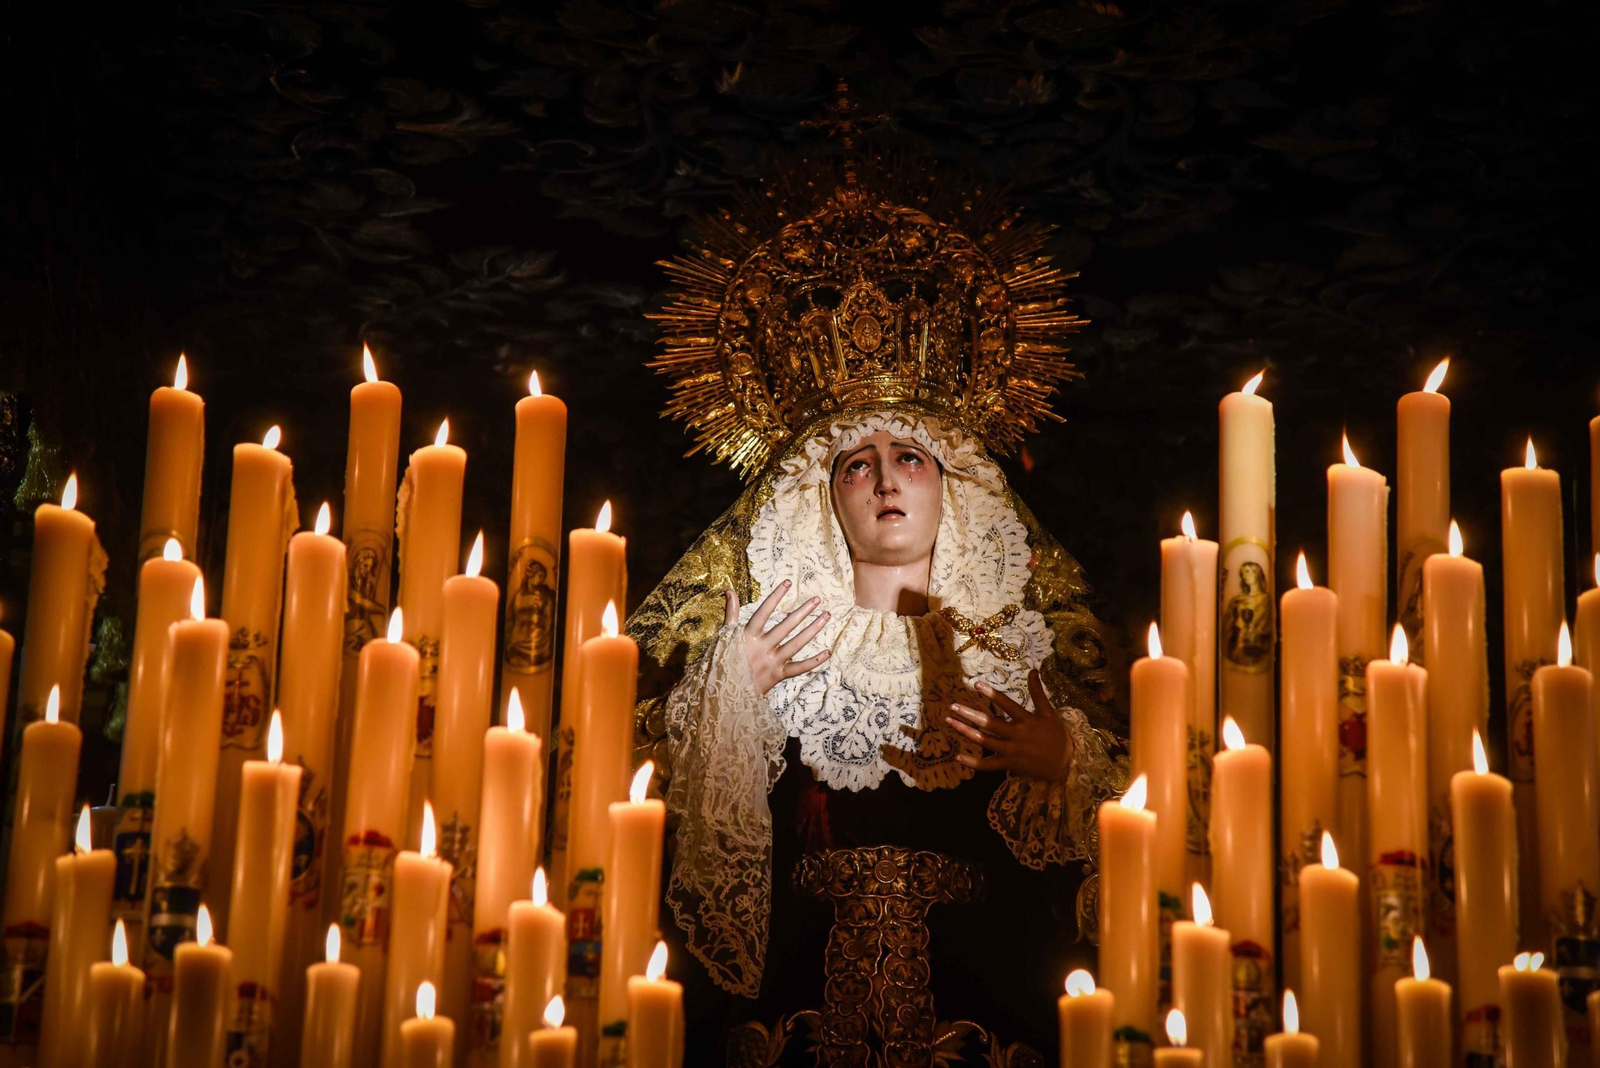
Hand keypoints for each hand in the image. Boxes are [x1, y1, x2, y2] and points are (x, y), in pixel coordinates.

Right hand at [727, 580, 831, 694]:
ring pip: (796, 644)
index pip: (764, 612)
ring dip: (813, 629)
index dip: (775, 596)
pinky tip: (827, 651)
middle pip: (786, 626)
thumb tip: (730, 590)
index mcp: (748, 636)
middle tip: (817, 599)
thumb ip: (731, 613)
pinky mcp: (779, 676)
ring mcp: (772, 662)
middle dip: (802, 611)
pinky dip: (814, 661)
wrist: (724, 693)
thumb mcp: (725, 636)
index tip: (788, 582)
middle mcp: (762, 648)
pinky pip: (799, 668)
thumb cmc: (724, 661)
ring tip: (826, 616)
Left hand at [948, 670, 1073, 781]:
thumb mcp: (1049, 712)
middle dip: (970, 715)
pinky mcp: (1009, 765)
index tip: (976, 684)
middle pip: (990, 724)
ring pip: (985, 742)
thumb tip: (1033, 670)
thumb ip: (1038, 692)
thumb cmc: (1057, 736)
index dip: (992, 694)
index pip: (1006, 705)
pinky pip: (988, 765)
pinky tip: (958, 756)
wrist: (1066, 763)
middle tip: (953, 706)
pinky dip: (973, 763)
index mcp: (1026, 720)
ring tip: (950, 722)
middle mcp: (1017, 735)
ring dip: (966, 732)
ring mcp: (1011, 751)